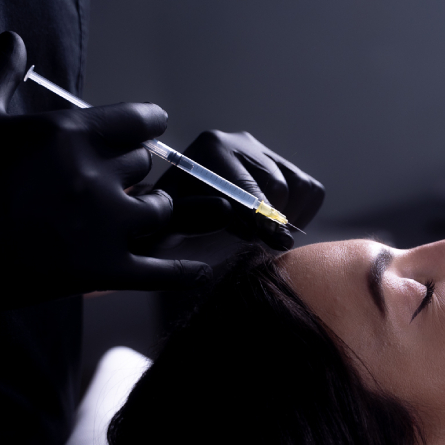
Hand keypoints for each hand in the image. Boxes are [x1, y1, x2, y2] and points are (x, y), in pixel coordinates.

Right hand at [0, 31, 211, 307]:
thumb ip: (0, 77)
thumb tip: (14, 42)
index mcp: (69, 136)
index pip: (136, 121)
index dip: (148, 122)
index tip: (153, 124)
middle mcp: (96, 177)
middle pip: (146, 164)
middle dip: (139, 168)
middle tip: (128, 175)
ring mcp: (105, 226)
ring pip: (159, 209)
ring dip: (156, 207)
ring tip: (148, 207)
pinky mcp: (104, 270)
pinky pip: (158, 272)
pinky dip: (182, 273)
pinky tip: (201, 271)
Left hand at [155, 130, 324, 249]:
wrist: (184, 217)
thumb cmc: (174, 224)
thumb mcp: (166, 226)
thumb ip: (189, 218)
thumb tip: (226, 209)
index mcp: (210, 148)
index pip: (245, 186)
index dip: (257, 220)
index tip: (268, 243)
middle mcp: (240, 142)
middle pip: (276, 188)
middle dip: (266, 222)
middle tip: (253, 242)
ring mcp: (265, 152)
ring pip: (298, 188)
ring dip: (286, 218)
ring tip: (261, 234)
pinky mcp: (283, 165)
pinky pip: (311, 190)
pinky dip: (302, 213)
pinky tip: (275, 225)